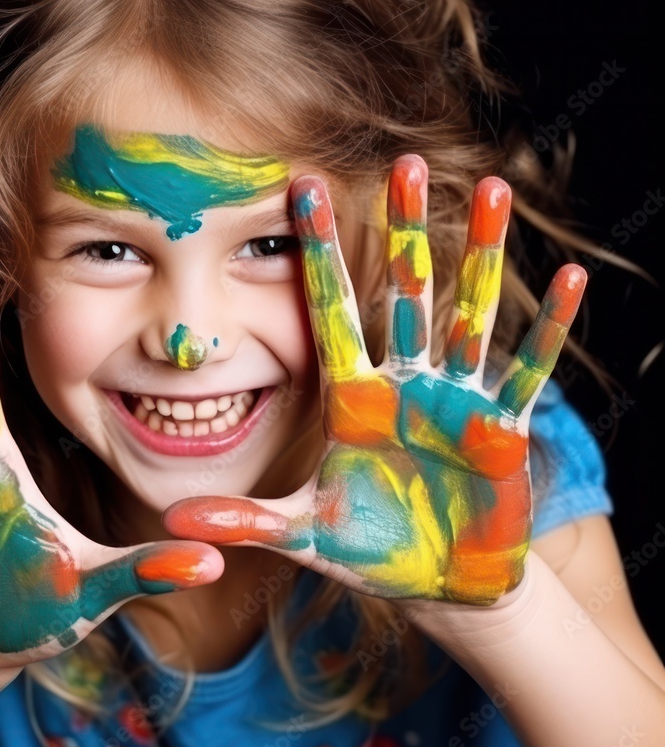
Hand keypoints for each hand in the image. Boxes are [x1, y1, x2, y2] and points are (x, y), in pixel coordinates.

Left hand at [164, 156, 584, 604]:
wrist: (436, 585)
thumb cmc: (370, 552)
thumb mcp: (306, 533)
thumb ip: (248, 521)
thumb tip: (174, 521)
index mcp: (351, 397)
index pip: (329, 310)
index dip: (316, 252)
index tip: (300, 188)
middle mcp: (403, 384)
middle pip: (404, 292)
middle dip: (406, 230)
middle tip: (406, 161)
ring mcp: (455, 399)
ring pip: (469, 314)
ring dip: (483, 255)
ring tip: (496, 189)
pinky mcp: (502, 429)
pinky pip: (527, 371)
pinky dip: (549, 330)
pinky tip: (571, 281)